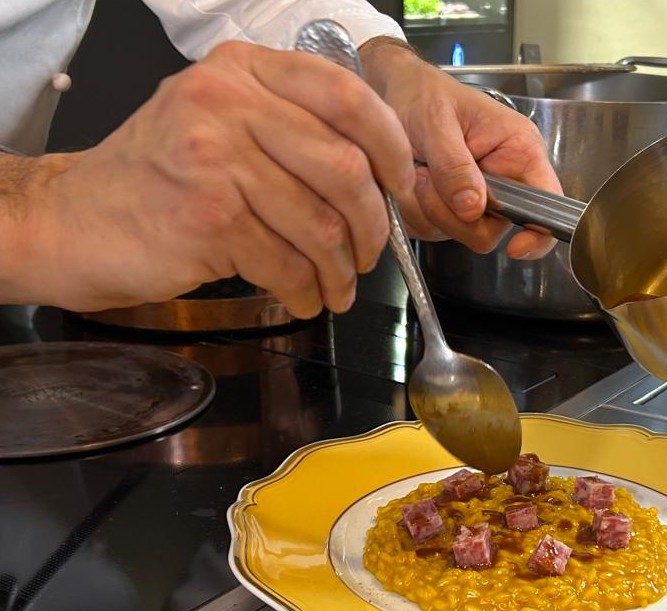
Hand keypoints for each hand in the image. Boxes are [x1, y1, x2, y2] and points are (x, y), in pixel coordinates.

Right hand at [11, 41, 414, 316]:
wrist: (77, 220)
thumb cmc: (161, 177)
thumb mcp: (221, 122)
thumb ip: (291, 127)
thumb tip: (379, 174)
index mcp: (244, 70)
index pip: (348, 96)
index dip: (392, 147)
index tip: (403, 186)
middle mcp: (228, 101)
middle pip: (346, 167)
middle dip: (374, 225)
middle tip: (372, 254)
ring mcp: (215, 157)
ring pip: (322, 224)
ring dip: (341, 270)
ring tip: (338, 287)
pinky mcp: (207, 216)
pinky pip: (287, 263)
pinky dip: (305, 291)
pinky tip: (302, 297)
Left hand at [359, 38, 562, 259]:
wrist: (393, 92)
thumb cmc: (424, 93)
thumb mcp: (437, 121)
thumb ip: (454, 165)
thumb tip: (473, 208)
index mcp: (519, 151)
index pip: (547, 204)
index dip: (538, 232)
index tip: (516, 247)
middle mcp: (504, 180)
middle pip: (492, 229)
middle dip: (454, 216)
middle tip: (426, 180)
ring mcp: (477, 200)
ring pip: (461, 233)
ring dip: (430, 211)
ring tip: (418, 172)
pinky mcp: (451, 211)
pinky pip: (436, 230)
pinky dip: (416, 212)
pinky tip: (412, 183)